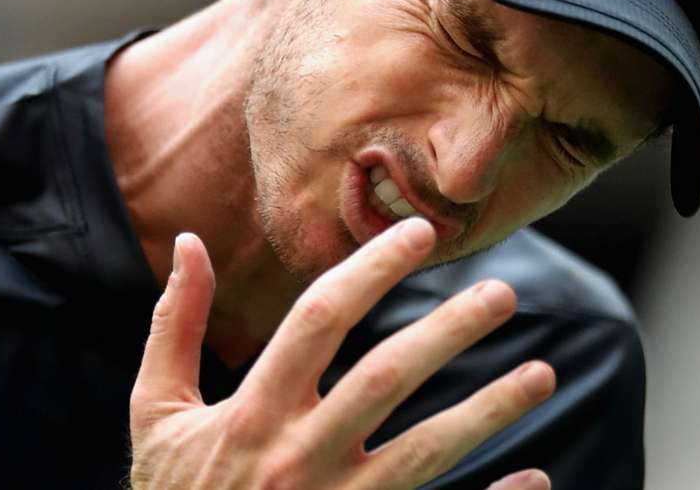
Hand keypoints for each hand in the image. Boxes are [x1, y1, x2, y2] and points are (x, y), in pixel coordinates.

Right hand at [129, 218, 555, 489]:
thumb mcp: (157, 410)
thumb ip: (176, 326)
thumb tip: (189, 243)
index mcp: (253, 411)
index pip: (321, 317)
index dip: (373, 268)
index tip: (420, 234)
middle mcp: (300, 456)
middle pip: (387, 378)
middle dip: (449, 330)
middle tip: (501, 294)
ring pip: (427, 452)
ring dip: (490, 411)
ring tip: (542, 374)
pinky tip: (535, 480)